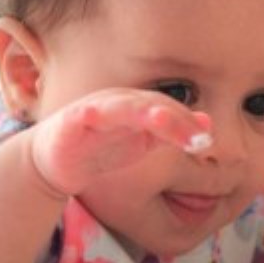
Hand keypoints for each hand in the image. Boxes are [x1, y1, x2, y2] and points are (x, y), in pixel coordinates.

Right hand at [27, 89, 211, 198]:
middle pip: (150, 105)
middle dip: (174, 119)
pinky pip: (80, 116)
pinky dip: (88, 113)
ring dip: (139, 111)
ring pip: (120, 107)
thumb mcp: (143, 141)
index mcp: (137, 105)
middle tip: (197, 137)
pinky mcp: (70, 121)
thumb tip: (207, 123)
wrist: (55, 160)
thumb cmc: (102, 147)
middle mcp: (118, 102)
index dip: (187, 123)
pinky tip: (94, 114)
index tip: (208, 140)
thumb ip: (172, 132)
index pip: (168, 110)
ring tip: (159, 120)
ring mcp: (94, 109)